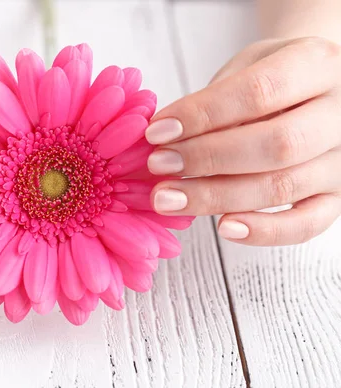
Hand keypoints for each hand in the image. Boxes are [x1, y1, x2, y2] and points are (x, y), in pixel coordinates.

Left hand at [145, 37, 340, 245]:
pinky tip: (222, 227)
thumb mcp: (246, 67)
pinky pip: (307, 223)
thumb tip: (162, 136)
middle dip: (207, 158)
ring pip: (284, 186)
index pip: (259, 91)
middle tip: (159, 166)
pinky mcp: (339, 196)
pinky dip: (264, 231)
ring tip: (169, 199)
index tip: (157, 132)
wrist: (319, 90)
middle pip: (276, 144)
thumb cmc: (274, 78)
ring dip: (217, 197)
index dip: (202, 115)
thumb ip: (213, 99)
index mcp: (319, 64)